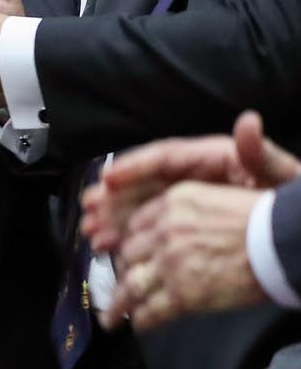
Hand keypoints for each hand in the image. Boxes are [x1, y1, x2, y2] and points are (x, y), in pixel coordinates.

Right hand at [82, 111, 297, 253]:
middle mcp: (195, 175)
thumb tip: (248, 122)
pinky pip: (151, 225)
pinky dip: (129, 235)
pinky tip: (112, 246)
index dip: (134, 166)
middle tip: (89, 210)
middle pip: (146, 181)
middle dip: (114, 197)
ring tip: (94, 234)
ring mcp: (189, 198)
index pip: (166, 156)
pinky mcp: (188, 221)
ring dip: (115, 218)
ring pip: (142, 205)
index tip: (108, 178)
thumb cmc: (293, 203)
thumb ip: (261, 152)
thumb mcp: (282, 175)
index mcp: (214, 158)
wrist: (297, 234)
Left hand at [105, 180, 265, 329]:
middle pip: (129, 256)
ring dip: (119, 305)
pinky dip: (142, 320)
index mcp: (173, 204)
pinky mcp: (183, 294)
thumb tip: (171, 231)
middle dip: (124, 273)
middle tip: (123, 285)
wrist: (283, 242)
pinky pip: (152, 310)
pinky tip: (138, 325)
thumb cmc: (264, 221)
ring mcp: (170, 264)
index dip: (129, 244)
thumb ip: (185, 213)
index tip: (128, 254)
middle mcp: (164, 232)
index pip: (135, 226)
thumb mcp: (215, 199)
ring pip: (132, 286)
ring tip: (111, 318)